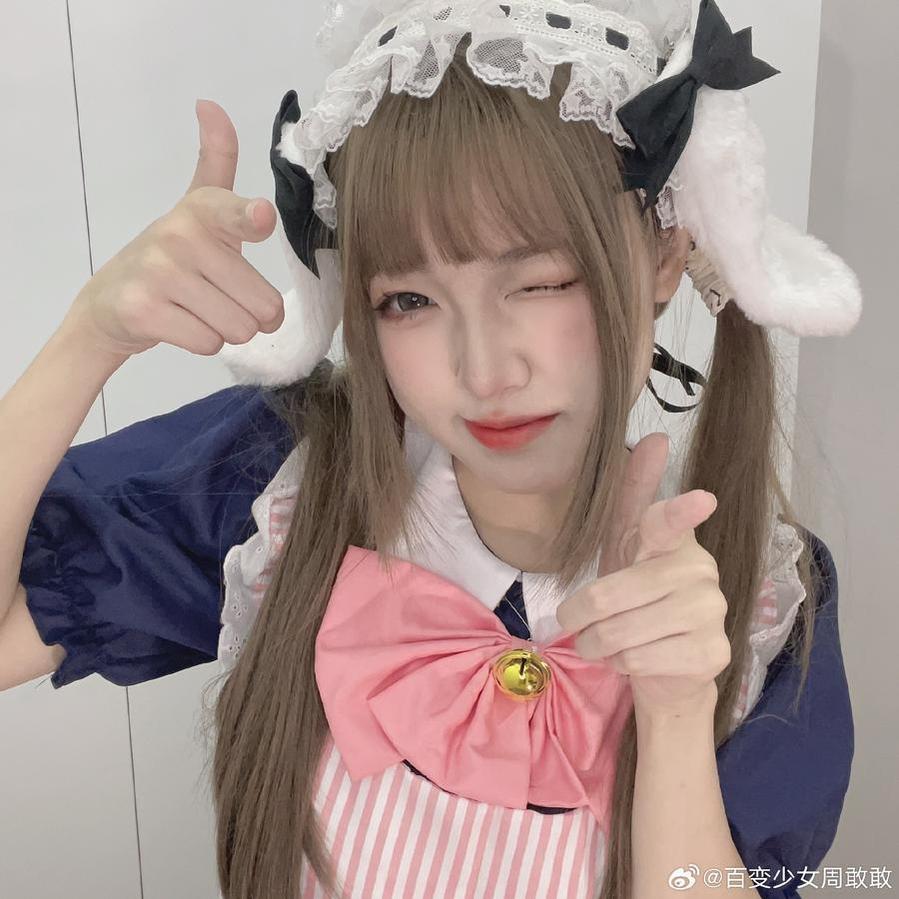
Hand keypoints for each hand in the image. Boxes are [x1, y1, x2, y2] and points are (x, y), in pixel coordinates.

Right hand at [64, 99, 283, 359]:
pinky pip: (209, 343)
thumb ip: (216, 162)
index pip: (234, 213)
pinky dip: (202, 342)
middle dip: (251, 314)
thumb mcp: (198, 209)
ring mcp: (158, 274)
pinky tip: (180, 323)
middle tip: (221, 300)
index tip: (260, 217)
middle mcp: (179, 237)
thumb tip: (210, 104)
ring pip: (239, 329)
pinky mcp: (144, 311)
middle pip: (263, 305)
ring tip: (199, 310)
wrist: (111, 302)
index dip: (252, 218)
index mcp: (203, 211)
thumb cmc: (172, 256)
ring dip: (227, 329)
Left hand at [555, 432, 729, 718]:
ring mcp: (712, 612)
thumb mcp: (624, 545)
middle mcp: (701, 571)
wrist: (663, 666)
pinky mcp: (711, 653)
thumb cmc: (634, 597)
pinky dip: (618, 664)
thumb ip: (633, 496)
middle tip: (572, 620)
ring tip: (600, 642)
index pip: (672, 523)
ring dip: (595, 642)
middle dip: (580, 613)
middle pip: (614, 592)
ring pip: (622, 631)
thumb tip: (656, 439)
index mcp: (675, 540)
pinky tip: (629, 660)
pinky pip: (638, 660)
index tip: (701, 499)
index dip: (681, 512)